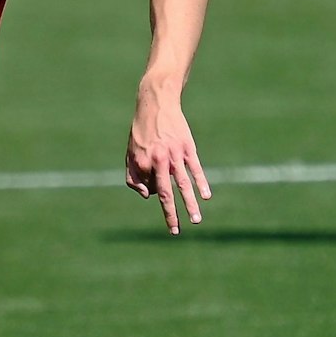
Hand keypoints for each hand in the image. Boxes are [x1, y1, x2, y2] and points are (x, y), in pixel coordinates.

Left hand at [126, 86, 209, 233]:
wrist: (156, 104)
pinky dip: (201, 183)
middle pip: (165, 193)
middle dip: (170, 214)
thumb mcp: (129, 153)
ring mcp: (175, 155)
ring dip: (189, 204)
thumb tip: (147, 196)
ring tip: (195, 220)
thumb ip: (132, 177)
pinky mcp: (188, 149)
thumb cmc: (141, 132)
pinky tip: (206, 197)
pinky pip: (196, 169)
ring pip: (184, 185)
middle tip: (174, 232)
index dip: (152, 191)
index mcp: (142, 163)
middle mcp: (158, 161)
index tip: (155, 184)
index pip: (148, 188)